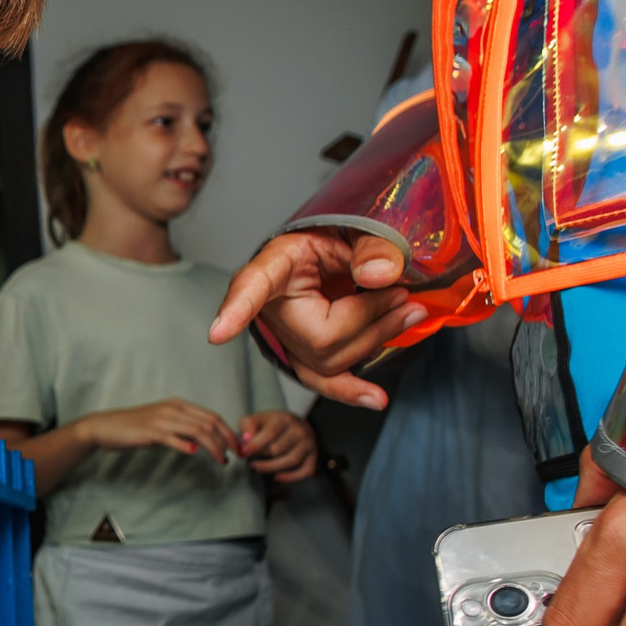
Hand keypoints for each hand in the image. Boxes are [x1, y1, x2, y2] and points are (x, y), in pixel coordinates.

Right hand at [75, 398, 238, 464]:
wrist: (106, 426)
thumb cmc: (134, 428)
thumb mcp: (163, 425)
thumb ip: (182, 430)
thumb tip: (201, 443)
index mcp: (178, 405)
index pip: (212, 416)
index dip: (228, 431)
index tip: (236, 447)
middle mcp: (173, 409)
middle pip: (209, 423)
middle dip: (226, 440)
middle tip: (235, 456)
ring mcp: (162, 420)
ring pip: (197, 431)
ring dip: (213, 447)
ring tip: (221, 461)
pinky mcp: (151, 432)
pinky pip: (173, 438)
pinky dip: (185, 445)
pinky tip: (194, 454)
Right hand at [207, 230, 421, 408]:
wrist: (330, 251)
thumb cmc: (332, 236)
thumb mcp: (352, 226)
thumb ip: (371, 246)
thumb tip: (382, 277)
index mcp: (275, 265)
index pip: (251, 286)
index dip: (236, 309)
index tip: (218, 334)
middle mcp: (271, 308)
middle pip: (319, 336)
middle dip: (372, 321)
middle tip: (404, 295)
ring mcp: (286, 336)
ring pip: (330, 361)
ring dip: (377, 339)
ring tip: (408, 312)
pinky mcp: (304, 355)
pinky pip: (322, 380)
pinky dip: (350, 391)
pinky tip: (375, 398)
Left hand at [237, 410, 316, 480]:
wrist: (298, 425)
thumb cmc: (274, 424)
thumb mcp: (259, 419)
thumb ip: (248, 426)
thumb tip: (245, 440)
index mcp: (284, 419)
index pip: (270, 433)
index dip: (255, 445)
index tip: (243, 453)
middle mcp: (299, 430)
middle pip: (278, 449)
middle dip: (260, 457)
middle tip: (249, 460)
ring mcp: (308, 444)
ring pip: (291, 461)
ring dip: (270, 468)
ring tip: (255, 468)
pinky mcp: (313, 456)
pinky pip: (305, 471)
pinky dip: (291, 477)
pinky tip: (276, 478)